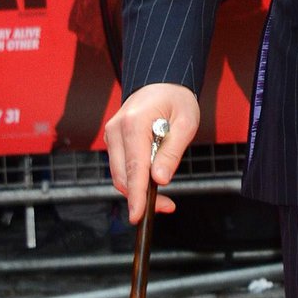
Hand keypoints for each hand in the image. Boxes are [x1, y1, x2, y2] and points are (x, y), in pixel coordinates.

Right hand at [105, 83, 200, 220]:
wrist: (161, 83)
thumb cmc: (176, 100)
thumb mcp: (186, 123)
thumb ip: (172, 151)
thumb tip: (160, 179)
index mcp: (134, 123)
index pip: (134, 166)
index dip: (137, 194)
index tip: (138, 214)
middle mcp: (116, 130)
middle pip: (122, 175)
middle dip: (141, 197)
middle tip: (167, 207)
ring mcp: (112, 135)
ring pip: (120, 174)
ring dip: (139, 190)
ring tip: (165, 199)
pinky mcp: (114, 141)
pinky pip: (122, 167)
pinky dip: (136, 179)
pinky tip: (154, 183)